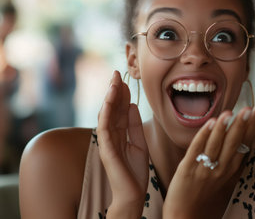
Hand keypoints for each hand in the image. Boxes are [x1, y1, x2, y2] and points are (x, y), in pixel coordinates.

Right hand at [97, 70, 148, 217]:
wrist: (133, 193)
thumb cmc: (135, 170)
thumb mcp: (140, 143)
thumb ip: (135, 125)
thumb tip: (132, 105)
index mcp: (119, 133)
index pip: (119, 109)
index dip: (121, 94)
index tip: (124, 78)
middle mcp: (111, 135)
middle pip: (111, 109)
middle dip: (114, 90)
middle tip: (117, 72)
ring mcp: (107, 142)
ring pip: (106, 115)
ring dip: (109, 98)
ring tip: (113, 82)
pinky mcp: (106, 150)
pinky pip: (104, 129)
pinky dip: (105, 114)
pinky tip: (108, 102)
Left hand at [163, 103, 254, 218]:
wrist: (185, 212)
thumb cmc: (205, 189)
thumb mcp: (225, 173)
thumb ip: (235, 154)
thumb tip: (250, 134)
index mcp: (232, 167)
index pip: (245, 142)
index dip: (253, 125)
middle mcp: (221, 168)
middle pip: (234, 143)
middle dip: (242, 125)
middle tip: (250, 108)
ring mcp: (204, 169)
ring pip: (216, 145)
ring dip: (223, 128)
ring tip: (230, 113)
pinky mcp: (187, 169)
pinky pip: (196, 150)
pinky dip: (203, 136)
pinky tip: (210, 123)